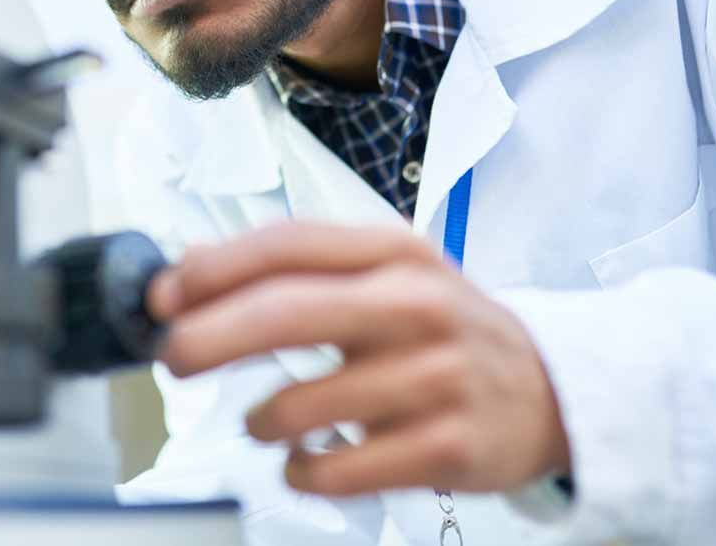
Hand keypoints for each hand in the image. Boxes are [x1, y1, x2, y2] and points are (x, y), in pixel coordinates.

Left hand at [148, 223, 570, 496]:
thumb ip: (298, 266)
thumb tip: (191, 267)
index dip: (213, 269)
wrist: (551, 389)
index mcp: (394, 253)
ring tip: (264, 420)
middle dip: (208, 338)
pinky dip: (300, 470)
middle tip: (172, 358)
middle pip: (286, 313)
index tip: (163, 296)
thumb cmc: (442, 328)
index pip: (287, 245)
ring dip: (259, 420)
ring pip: (302, 404)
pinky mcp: (447, 447)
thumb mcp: (385, 274)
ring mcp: (436, 377)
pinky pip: (337, 469)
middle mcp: (417, 305)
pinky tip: (303, 461)